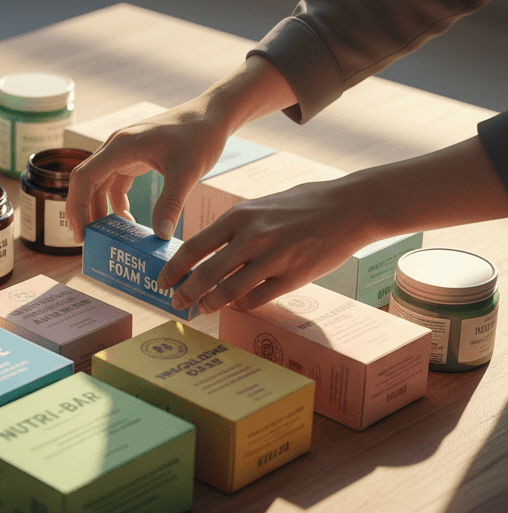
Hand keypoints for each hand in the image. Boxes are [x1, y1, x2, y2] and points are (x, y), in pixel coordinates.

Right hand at [65, 101, 231, 242]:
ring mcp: (124, 152)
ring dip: (99, 209)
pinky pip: (115, 183)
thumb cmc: (200, 135)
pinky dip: (116, 203)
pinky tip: (128, 220)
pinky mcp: (134, 158)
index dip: (77, 207)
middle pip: (85, 182)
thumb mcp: (187, 172)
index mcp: (121, 146)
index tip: (82, 234)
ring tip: (107, 235)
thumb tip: (160, 236)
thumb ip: (171, 204)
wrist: (213, 115)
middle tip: (87, 241)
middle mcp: (116, 147)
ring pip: (99, 184)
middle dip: (83, 211)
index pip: (83, 177)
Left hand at [159, 177, 371, 313]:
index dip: (174, 268)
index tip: (162, 281)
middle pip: (206, 273)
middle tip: (175, 303)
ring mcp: (274, 259)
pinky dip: (241, 305)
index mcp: (240, 216)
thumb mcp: (261, 205)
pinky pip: (258, 299)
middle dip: (185, 292)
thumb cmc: (303, 203)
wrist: (351, 207)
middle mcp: (252, 237)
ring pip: (230, 291)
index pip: (194, 247)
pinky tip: (236, 306)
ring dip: (210, 304)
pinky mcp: (294, 277)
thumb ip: (234, 226)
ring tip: (201, 309)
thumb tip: (205, 249)